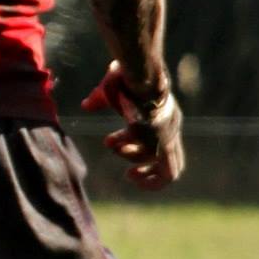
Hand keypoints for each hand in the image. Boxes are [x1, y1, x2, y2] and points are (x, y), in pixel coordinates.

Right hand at [82, 61, 184, 189]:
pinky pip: (166, 173)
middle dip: (148, 170)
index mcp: (162, 115)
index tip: (110, 142)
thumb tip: (86, 105)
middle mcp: (170, 128)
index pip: (157, 139)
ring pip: (168, 169)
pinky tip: (130, 173)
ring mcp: (169, 137)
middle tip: (129, 174)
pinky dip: (150, 180)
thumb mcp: (110, 91)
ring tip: (127, 168)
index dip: (132, 147)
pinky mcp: (164, 144)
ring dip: (144, 174)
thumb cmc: (125, 78)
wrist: (141, 77)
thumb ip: (100, 100)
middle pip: (172, 160)